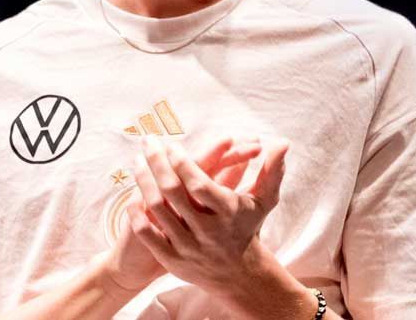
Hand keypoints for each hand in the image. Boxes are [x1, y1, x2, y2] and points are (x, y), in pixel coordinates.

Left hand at [128, 134, 289, 291]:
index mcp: (227, 213)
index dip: (183, 162)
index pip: (199, 183)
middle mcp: (206, 231)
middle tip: (148, 141)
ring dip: (144, 181)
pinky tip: (132, 193)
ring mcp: (187, 246)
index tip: (172, 145)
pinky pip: (147, 234)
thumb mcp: (263, 201)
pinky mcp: (172, 260)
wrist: (237, 274)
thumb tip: (283, 143)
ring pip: (157, 209)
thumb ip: (271, 170)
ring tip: (137, 160)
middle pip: (173, 192)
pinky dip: (137, 213)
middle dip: (157, 162)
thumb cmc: (247, 228)